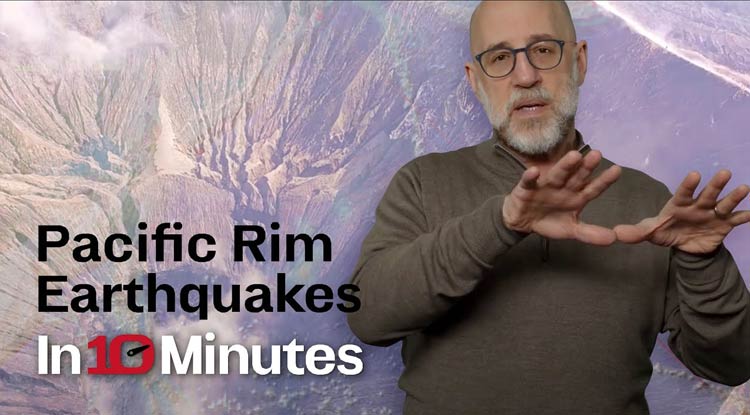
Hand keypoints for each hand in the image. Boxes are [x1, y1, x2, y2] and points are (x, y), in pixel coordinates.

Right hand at [502, 149, 621, 245]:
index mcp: (576, 197)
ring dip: (564, 166)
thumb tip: (613, 239)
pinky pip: (528, 182)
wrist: (523, 221)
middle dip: (586, 167)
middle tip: (597, 155)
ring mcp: (546, 186)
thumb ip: (590, 234)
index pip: (593, 188)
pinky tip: (534, 171)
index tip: (617, 170)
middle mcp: (564, 188)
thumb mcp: (571, 230)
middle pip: (577, 177)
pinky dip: (530, 177)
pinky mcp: (527, 188)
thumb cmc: (550, 221)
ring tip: (574, 156)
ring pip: (556, 175)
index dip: (604, 180)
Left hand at [614, 170, 749, 253]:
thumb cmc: (667, 231)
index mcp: (680, 204)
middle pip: (708, 193)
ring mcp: (713, 214)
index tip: (694, 175)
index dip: (689, 184)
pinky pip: (736, 220)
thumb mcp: (651, 233)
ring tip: (744, 188)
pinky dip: (744, 216)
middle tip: (724, 172)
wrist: (685, 246)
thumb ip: (636, 232)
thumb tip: (616, 234)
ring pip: (725, 203)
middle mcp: (699, 205)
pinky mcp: (724, 225)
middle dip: (715, 184)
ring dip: (734, 196)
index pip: (684, 192)